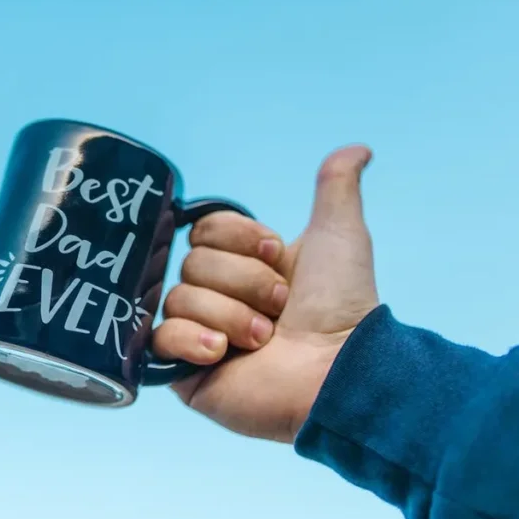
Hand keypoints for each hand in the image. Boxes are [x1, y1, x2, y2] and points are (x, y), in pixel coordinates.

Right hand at [152, 145, 379, 442]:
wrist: (338, 370)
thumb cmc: (342, 308)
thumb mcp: (340, 237)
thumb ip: (336, 189)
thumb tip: (358, 148)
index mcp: (244, 266)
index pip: (205, 229)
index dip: (239, 240)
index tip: (277, 257)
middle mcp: (218, 298)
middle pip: (193, 262)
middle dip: (243, 283)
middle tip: (279, 310)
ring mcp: (198, 334)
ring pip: (180, 297)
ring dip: (229, 315)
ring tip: (263, 340)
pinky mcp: (183, 371)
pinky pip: (160, 337)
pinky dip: (193, 341)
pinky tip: (223, 354)